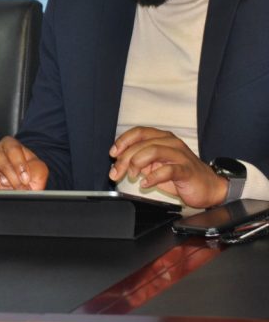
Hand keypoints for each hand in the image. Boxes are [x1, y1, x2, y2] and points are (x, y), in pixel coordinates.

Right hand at [0, 136, 48, 190]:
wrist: (25, 185)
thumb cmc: (30, 174)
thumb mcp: (39, 171)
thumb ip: (36, 172)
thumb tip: (28, 181)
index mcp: (10, 145)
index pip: (11, 148)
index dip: (19, 163)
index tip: (25, 177)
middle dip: (8, 173)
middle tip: (17, 187)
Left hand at [109, 127, 226, 207]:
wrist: (209, 188)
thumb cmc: (180, 175)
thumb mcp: (155, 165)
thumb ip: (139, 160)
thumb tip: (118, 163)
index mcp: (162, 138)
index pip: (139, 132)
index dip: (123, 141)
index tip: (113, 153)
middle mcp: (171, 143)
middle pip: (142, 144)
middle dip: (124, 158)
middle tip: (116, 172)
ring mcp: (180, 155)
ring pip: (153, 151)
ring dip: (137, 163)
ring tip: (132, 175)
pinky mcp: (187, 170)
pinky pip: (168, 170)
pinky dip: (153, 177)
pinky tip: (145, 183)